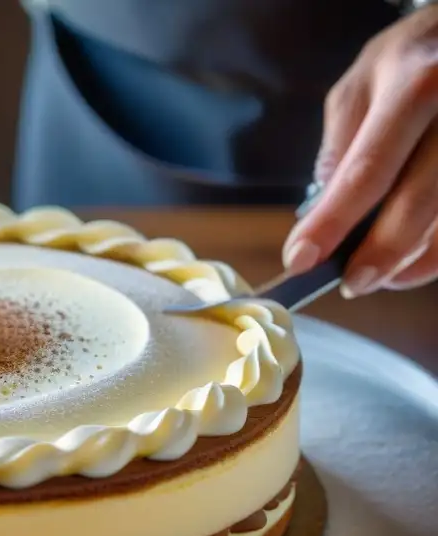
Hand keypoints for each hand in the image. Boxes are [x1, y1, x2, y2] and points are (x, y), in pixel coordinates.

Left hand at [283, 7, 437, 296]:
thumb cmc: (409, 61)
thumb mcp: (360, 87)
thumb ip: (341, 148)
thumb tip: (321, 216)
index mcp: (414, 88)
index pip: (366, 171)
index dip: (331, 223)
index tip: (301, 260)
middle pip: (417, 201)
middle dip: (378, 254)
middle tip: (350, 283)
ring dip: (411, 260)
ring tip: (378, 277)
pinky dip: (437, 251)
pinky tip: (412, 263)